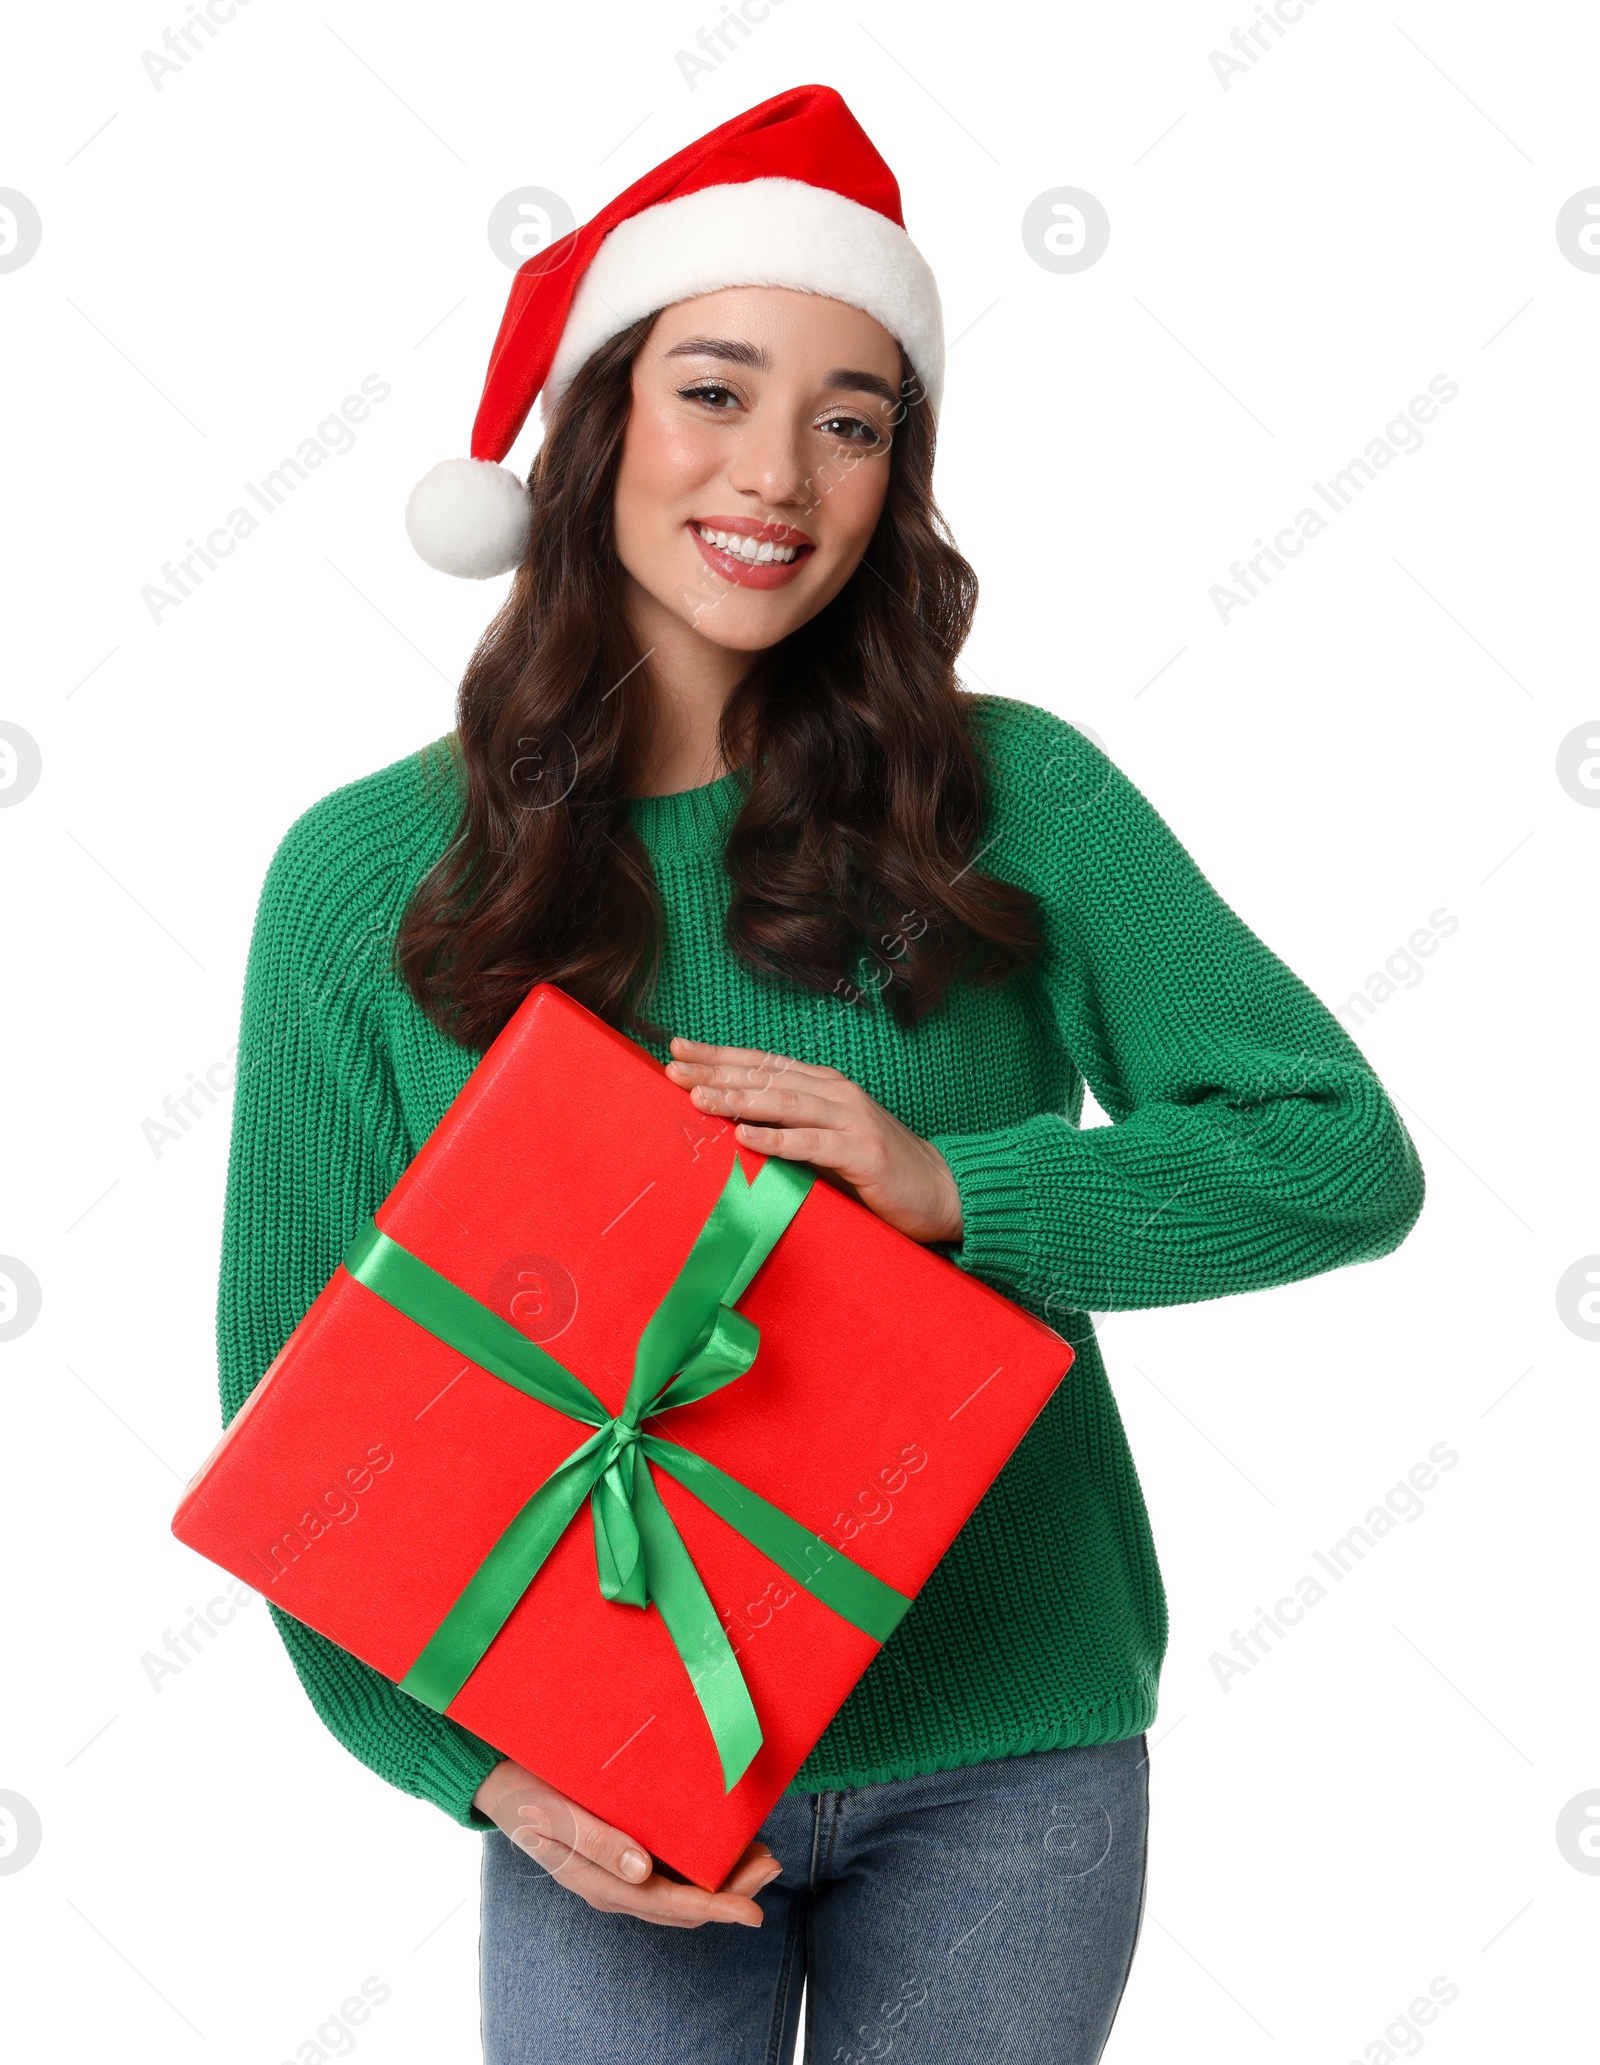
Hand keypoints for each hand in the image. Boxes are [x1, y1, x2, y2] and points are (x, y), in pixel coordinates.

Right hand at [472, 1759, 780, 1926]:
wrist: (498, 1780)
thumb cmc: (526, 1793)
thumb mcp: (554, 1814)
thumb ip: (597, 1841)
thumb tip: (644, 1871)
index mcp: (601, 1883)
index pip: (670, 1905)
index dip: (715, 1908)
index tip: (752, 1910)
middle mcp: (617, 1884)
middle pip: (685, 1903)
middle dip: (732, 1891)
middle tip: (772, 1865)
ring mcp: (620, 1870)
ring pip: (682, 1888)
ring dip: (724, 1877)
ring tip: (762, 1856)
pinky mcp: (622, 1850)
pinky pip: (671, 1867)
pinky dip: (703, 1860)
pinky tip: (725, 1841)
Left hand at [665, 1038, 963, 1245]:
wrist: (942, 1189)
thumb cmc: (877, 1168)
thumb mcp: (828, 1138)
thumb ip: (790, 1127)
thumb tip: (731, 1126)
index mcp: (824, 1084)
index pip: (763, 1063)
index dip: (720, 1055)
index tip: (678, 1050)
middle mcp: (836, 1093)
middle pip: (766, 1077)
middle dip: (717, 1072)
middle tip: (673, 1070)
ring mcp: (852, 1120)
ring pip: (785, 1103)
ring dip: (739, 1100)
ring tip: (699, 1098)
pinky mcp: (863, 1153)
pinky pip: (812, 1144)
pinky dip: (777, 1140)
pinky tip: (745, 1136)